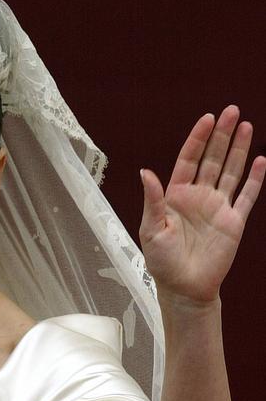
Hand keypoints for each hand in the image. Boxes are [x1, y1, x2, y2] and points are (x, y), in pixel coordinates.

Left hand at [139, 105, 264, 304]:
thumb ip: (153, 200)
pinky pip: (246, 196)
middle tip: (231, 111)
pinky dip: (254, 179)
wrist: (185, 288)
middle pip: (212, 159)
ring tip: (245, 125)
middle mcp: (198, 197)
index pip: (189, 160)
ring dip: (238, 149)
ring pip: (230, 171)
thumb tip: (146, 172)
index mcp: (176, 196)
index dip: (198, 139)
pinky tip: (259, 160)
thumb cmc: (163, 262)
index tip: (207, 119)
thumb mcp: (151, 229)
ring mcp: (217, 208)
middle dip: (222, 135)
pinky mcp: (233, 222)